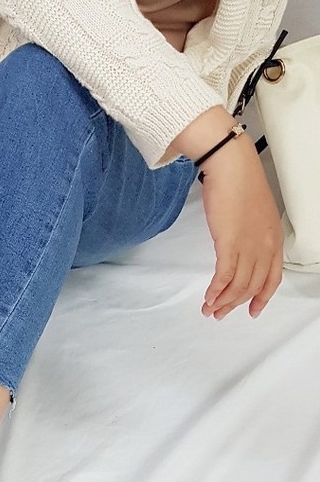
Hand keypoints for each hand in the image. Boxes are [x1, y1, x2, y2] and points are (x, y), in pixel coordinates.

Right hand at [169, 106, 283, 319]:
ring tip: (209, 309)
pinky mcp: (230, 243)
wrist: (231, 167)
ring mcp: (249, 245)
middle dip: (235, 304)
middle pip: (252, 286)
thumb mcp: (253, 214)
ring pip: (238, 284)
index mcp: (273, 238)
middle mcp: (265, 245)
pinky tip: (208, 297)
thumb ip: (250, 234)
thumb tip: (237, 247)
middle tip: (220, 314)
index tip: (252, 310)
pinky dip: (216, 290)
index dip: (261, 298)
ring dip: (222, 301)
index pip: (272, 277)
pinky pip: (225, 275)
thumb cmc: (240, 183)